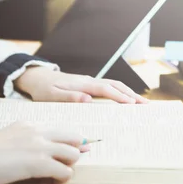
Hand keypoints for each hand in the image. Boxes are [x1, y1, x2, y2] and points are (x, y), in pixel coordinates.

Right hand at [0, 122, 90, 183]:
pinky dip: (60, 181)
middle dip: (71, 154)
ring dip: (67, 168)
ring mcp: (40, 146)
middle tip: (60, 167)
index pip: (61, 130)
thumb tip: (33, 154)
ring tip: (53, 179)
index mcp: (29, 125)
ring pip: (74, 155)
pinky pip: (65, 172)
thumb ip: (22, 142)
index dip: (68, 143)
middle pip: (74, 139)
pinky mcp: (40, 164)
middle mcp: (38, 132)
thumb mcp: (6, 139)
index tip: (66, 154)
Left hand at [14, 67, 147, 103]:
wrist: (37, 77)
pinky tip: (126, 100)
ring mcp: (89, 82)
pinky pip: (108, 88)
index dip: (119, 97)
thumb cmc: (42, 89)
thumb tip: (87, 99)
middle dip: (131, 95)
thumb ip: (69, 98)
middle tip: (146, 105)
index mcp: (82, 84)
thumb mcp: (51, 96)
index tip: (132, 104)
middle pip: (115, 85)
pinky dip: (120, 92)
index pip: (105, 90)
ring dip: (128, 93)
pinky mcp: (88, 84)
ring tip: (142, 103)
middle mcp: (88, 81)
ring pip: (113, 85)